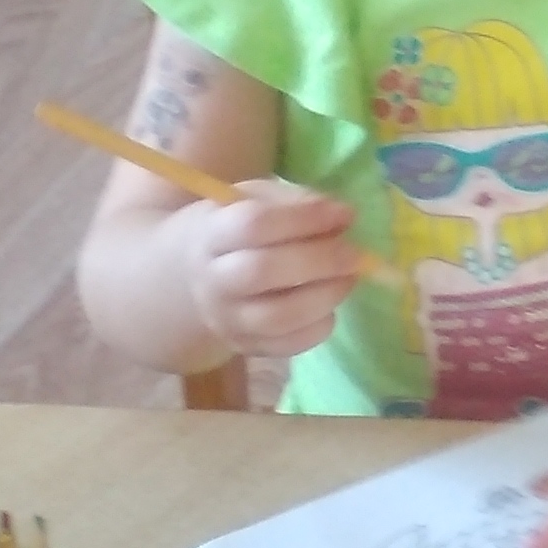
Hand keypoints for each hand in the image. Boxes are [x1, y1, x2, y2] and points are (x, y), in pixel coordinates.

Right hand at [174, 184, 361, 364]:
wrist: (193, 281)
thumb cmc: (234, 231)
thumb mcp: (255, 200)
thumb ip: (296, 202)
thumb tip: (343, 217)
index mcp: (211, 234)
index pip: (254, 224)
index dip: (305, 218)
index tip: (344, 213)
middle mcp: (213, 281)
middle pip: (263, 272)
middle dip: (320, 261)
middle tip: (355, 254)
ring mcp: (227, 320)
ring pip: (277, 316)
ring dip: (324, 296)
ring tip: (348, 279)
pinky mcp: (246, 347)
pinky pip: (287, 346)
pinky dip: (318, 328)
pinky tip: (329, 307)